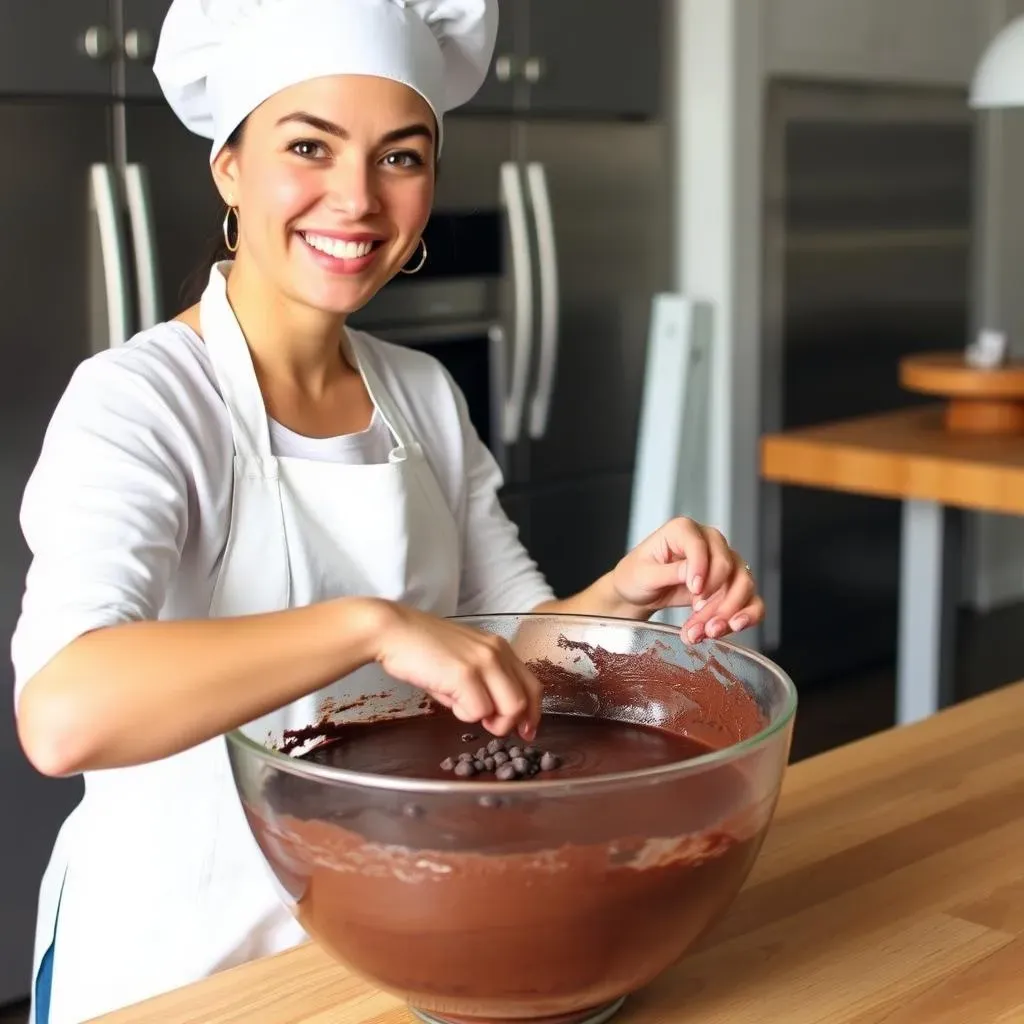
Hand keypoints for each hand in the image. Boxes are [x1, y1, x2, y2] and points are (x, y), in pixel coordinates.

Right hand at [370, 602, 540, 738]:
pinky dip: (464, 714)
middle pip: (525, 701)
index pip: (533, 685)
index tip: (525, 731)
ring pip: (509, 709)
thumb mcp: (461, 663)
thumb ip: (483, 684)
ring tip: (462, 707)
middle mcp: (497, 652)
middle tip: (488, 727)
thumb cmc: (421, 649)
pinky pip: (479, 711)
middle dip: (509, 723)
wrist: (393, 631)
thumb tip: (491, 715)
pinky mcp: (465, 675)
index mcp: (499, 647)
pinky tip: (447, 698)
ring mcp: (483, 662)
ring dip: (488, 720)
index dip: (532, 713)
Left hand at [611, 517, 763, 643]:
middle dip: (716, 597)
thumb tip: (694, 573)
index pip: (701, 545)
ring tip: (708, 632)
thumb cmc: (635, 577)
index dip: (701, 568)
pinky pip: (750, 598)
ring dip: (729, 611)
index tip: (694, 590)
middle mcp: (708, 541)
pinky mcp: (728, 584)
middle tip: (699, 620)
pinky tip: (733, 628)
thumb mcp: (644, 575)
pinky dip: (746, 615)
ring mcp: (722, 562)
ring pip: (743, 583)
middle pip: (728, 564)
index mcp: (683, 530)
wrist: (637, 593)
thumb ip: (669, 572)